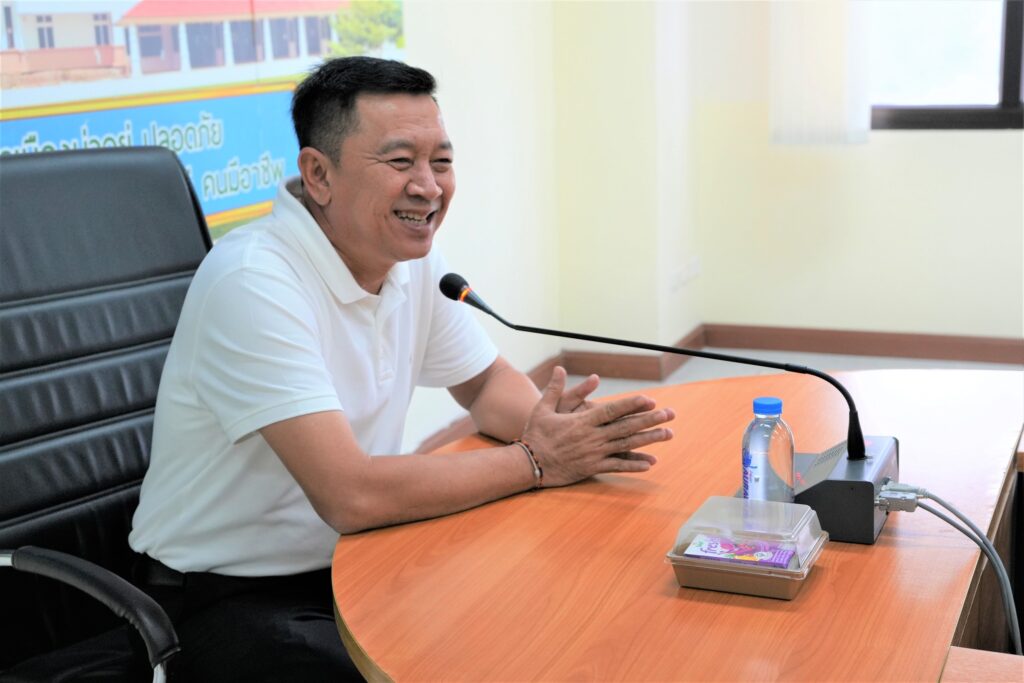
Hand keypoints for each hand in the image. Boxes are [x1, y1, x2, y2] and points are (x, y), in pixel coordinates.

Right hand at [520, 367, 674, 486]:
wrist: (528, 463)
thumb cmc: (535, 434)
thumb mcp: (543, 408)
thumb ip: (555, 388)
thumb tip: (560, 368)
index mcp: (583, 421)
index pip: (612, 410)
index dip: (632, 405)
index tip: (649, 399)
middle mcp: (592, 437)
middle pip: (626, 426)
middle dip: (650, 420)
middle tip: (669, 414)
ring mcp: (594, 454)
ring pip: (626, 445)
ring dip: (649, 440)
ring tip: (668, 434)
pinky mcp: (591, 468)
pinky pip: (617, 466)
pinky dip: (633, 465)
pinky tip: (650, 464)